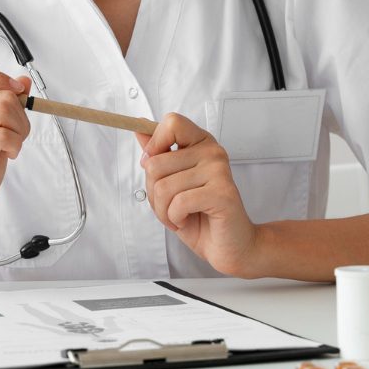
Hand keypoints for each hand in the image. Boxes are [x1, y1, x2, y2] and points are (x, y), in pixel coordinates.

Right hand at [0, 57, 30, 244]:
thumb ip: (4, 108)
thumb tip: (23, 82)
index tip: (14, 95)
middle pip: (2, 93)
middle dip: (22, 116)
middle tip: (16, 137)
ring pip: (3, 109)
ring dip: (20, 130)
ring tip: (12, 146)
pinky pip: (2, 135)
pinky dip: (15, 144)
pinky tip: (8, 155)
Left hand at [136, 113, 260, 275]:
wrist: (229, 245)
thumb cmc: (200, 215)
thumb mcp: (171, 182)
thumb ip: (158, 155)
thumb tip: (139, 129)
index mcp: (200, 143)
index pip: (172, 122)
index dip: (154, 145)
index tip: (155, 166)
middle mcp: (212, 151)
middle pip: (156, 163)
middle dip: (153, 193)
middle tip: (170, 206)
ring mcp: (219, 170)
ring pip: (163, 187)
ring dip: (163, 211)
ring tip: (179, 215)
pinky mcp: (222, 193)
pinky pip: (178, 203)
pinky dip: (174, 218)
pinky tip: (187, 219)